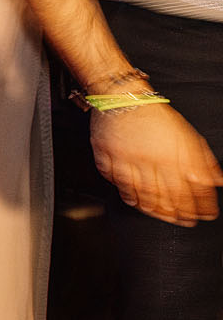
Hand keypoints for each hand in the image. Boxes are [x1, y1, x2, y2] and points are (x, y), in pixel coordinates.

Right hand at [91, 103, 222, 225]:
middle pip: (165, 197)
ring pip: (141, 195)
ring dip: (153, 210)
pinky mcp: (107, 158)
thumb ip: (203, 160)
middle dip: (178, 214)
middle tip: (184, 222)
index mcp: (171, 156)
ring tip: (162, 217)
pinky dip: (127, 195)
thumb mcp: (188, 135)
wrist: (122, 98)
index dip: (200, 206)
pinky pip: (117, 183)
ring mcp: (126, 161)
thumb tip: (217, 180)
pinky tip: (135, 202)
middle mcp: (149, 161)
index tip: (206, 214)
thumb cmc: (155, 115)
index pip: (189, 190)